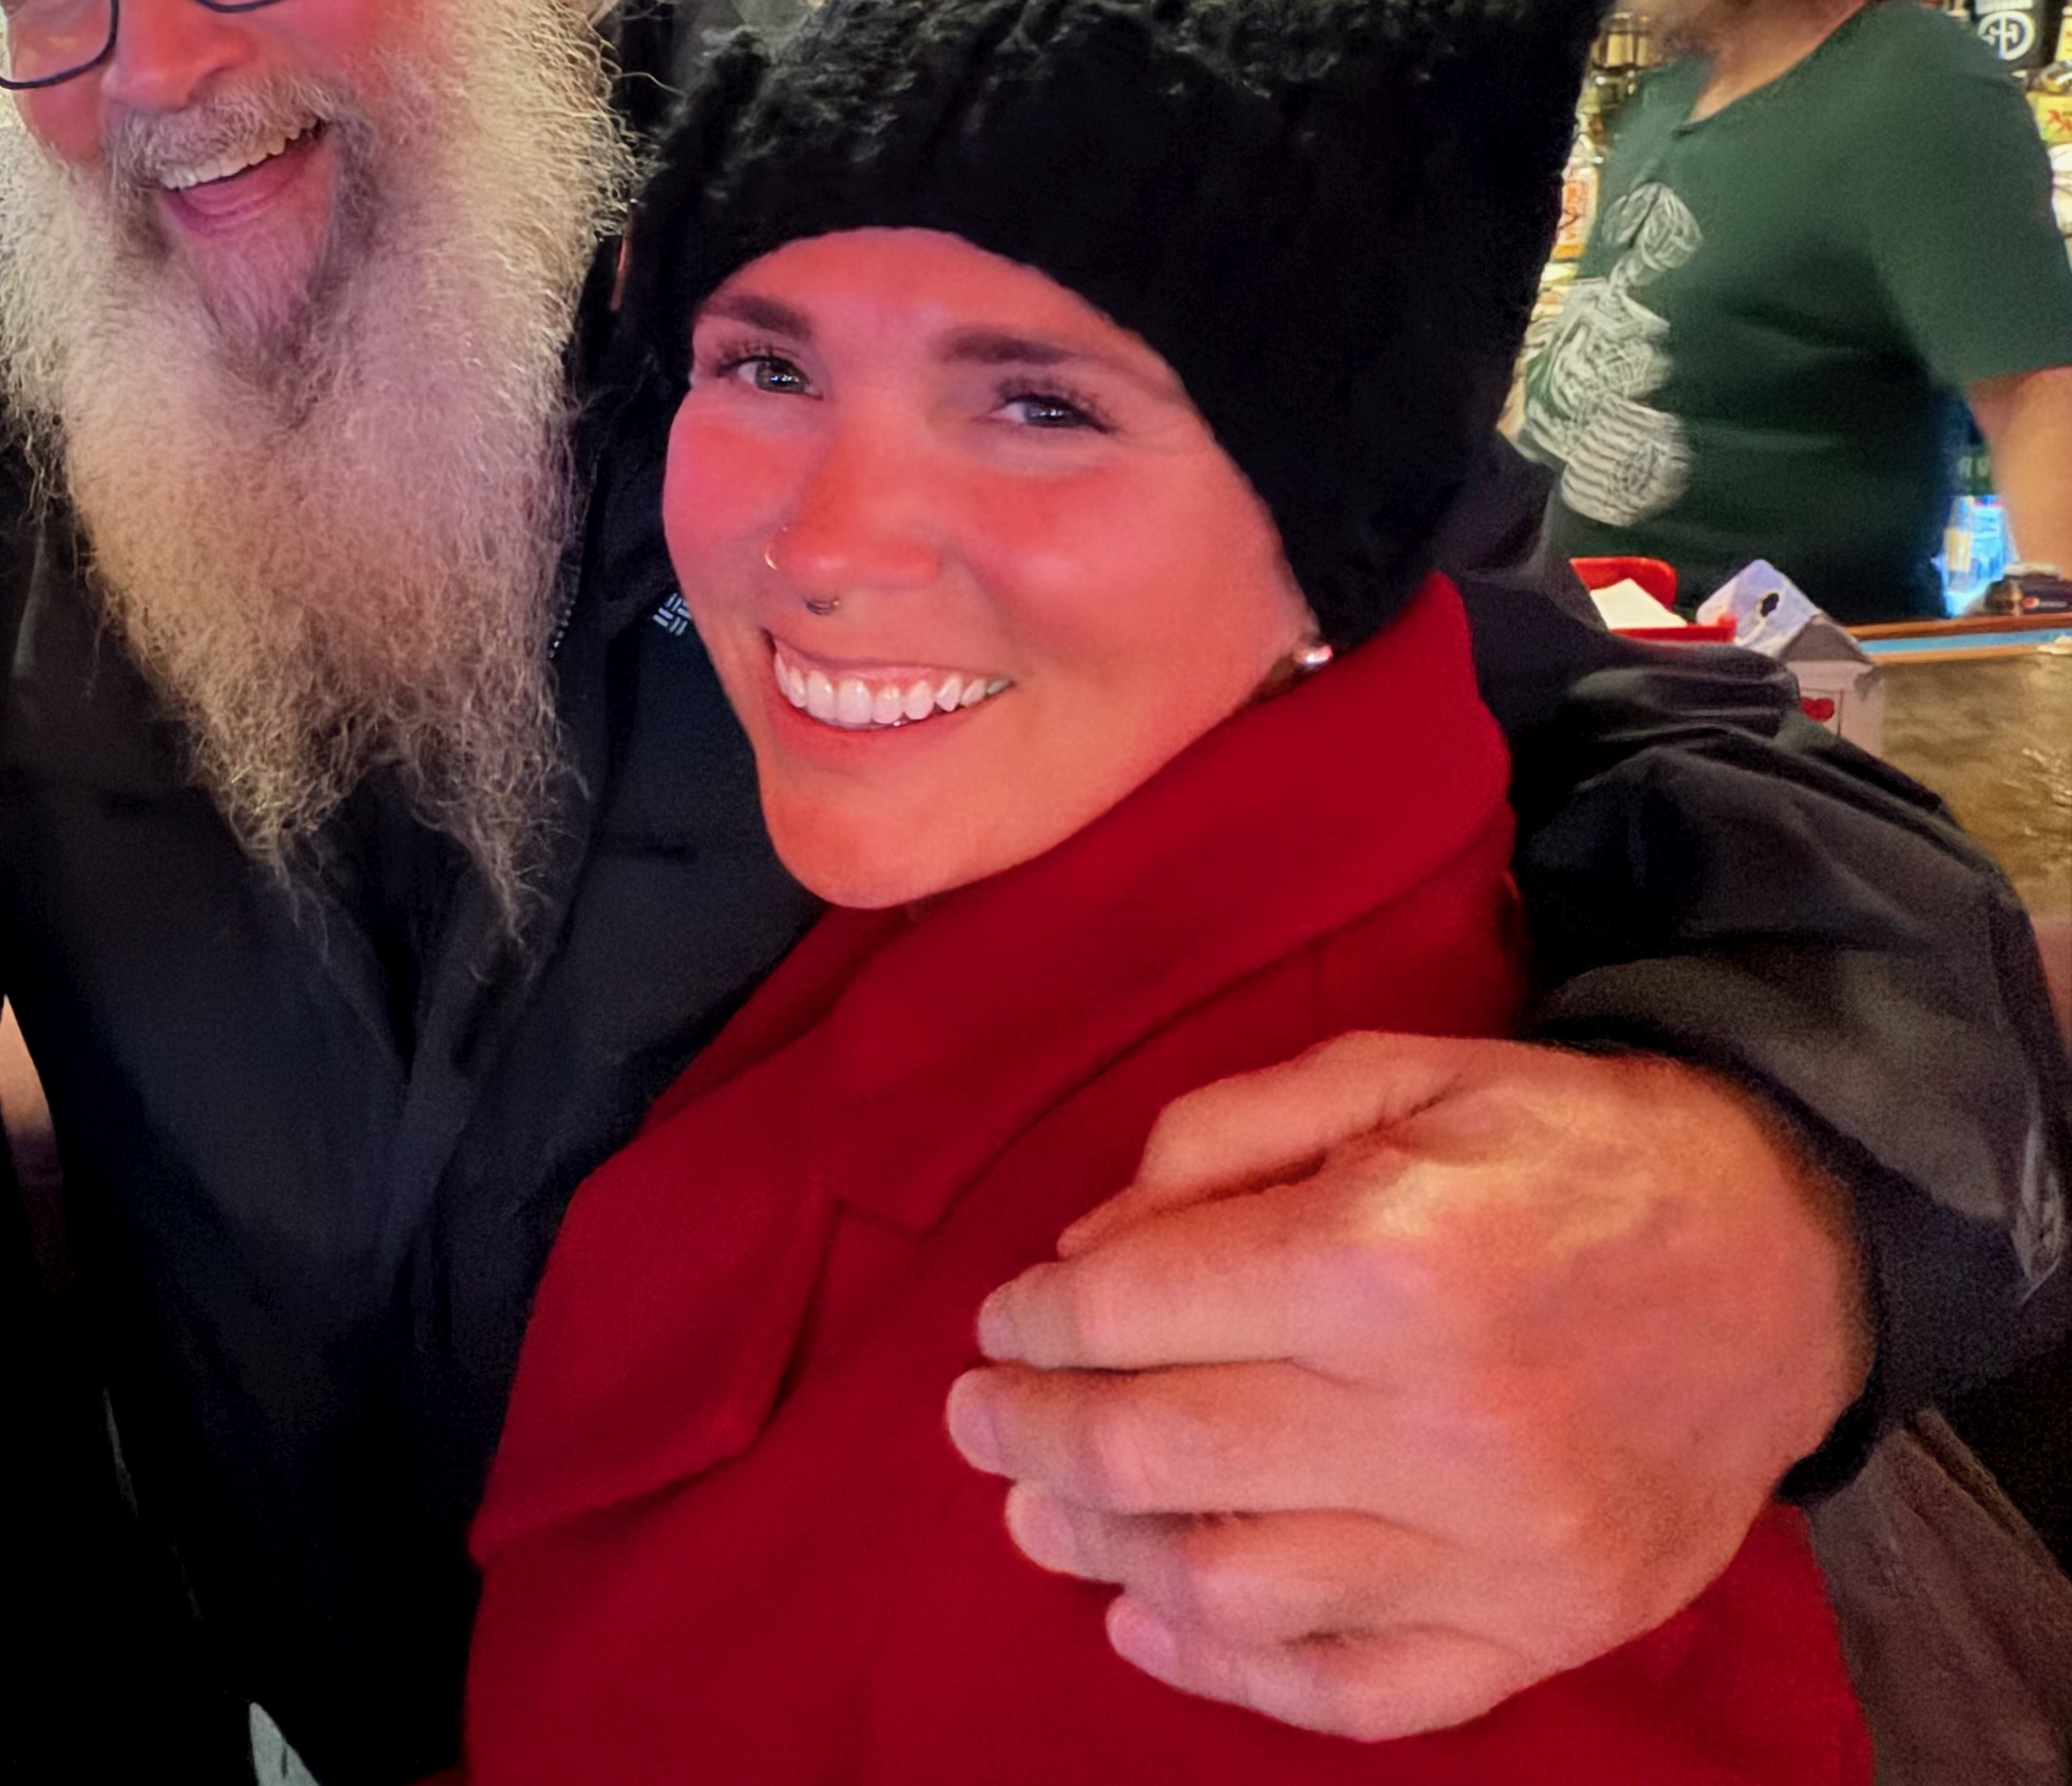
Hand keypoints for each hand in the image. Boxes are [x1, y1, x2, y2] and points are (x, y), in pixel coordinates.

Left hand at [943, 1033, 1868, 1741]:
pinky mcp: (1547, 1630)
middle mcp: (1439, 1421)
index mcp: (1388, 1258)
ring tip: (1040, 1514)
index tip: (1000, 1321)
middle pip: (1153, 1454)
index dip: (1032, 1320)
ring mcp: (1499, 1550)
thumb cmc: (1562, 1146)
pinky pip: (1357, 1691)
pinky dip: (1233, 1674)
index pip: (1133, 1313)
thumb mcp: (1387, 1072)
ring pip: (1231, 1587)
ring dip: (1103, 1554)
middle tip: (978, 1419)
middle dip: (1029, 1434)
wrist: (1784, 1252)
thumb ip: (1214, 1141)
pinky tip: (1150, 1619)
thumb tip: (1082, 1258)